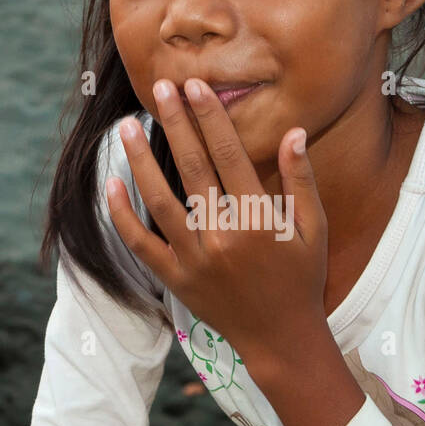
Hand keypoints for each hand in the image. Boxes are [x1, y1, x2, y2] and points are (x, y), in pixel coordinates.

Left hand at [106, 77, 328, 366]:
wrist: (280, 339)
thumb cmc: (300, 279)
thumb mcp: (313, 229)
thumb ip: (302, 180)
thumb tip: (294, 132)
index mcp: (258, 219)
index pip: (228, 155)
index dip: (210, 117)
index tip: (196, 86)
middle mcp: (223, 237)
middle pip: (192, 167)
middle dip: (175, 123)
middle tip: (161, 87)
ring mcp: (195, 260)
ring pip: (160, 200)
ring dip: (140, 160)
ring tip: (126, 127)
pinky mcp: (176, 280)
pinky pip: (141, 244)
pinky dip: (123, 216)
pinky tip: (111, 186)